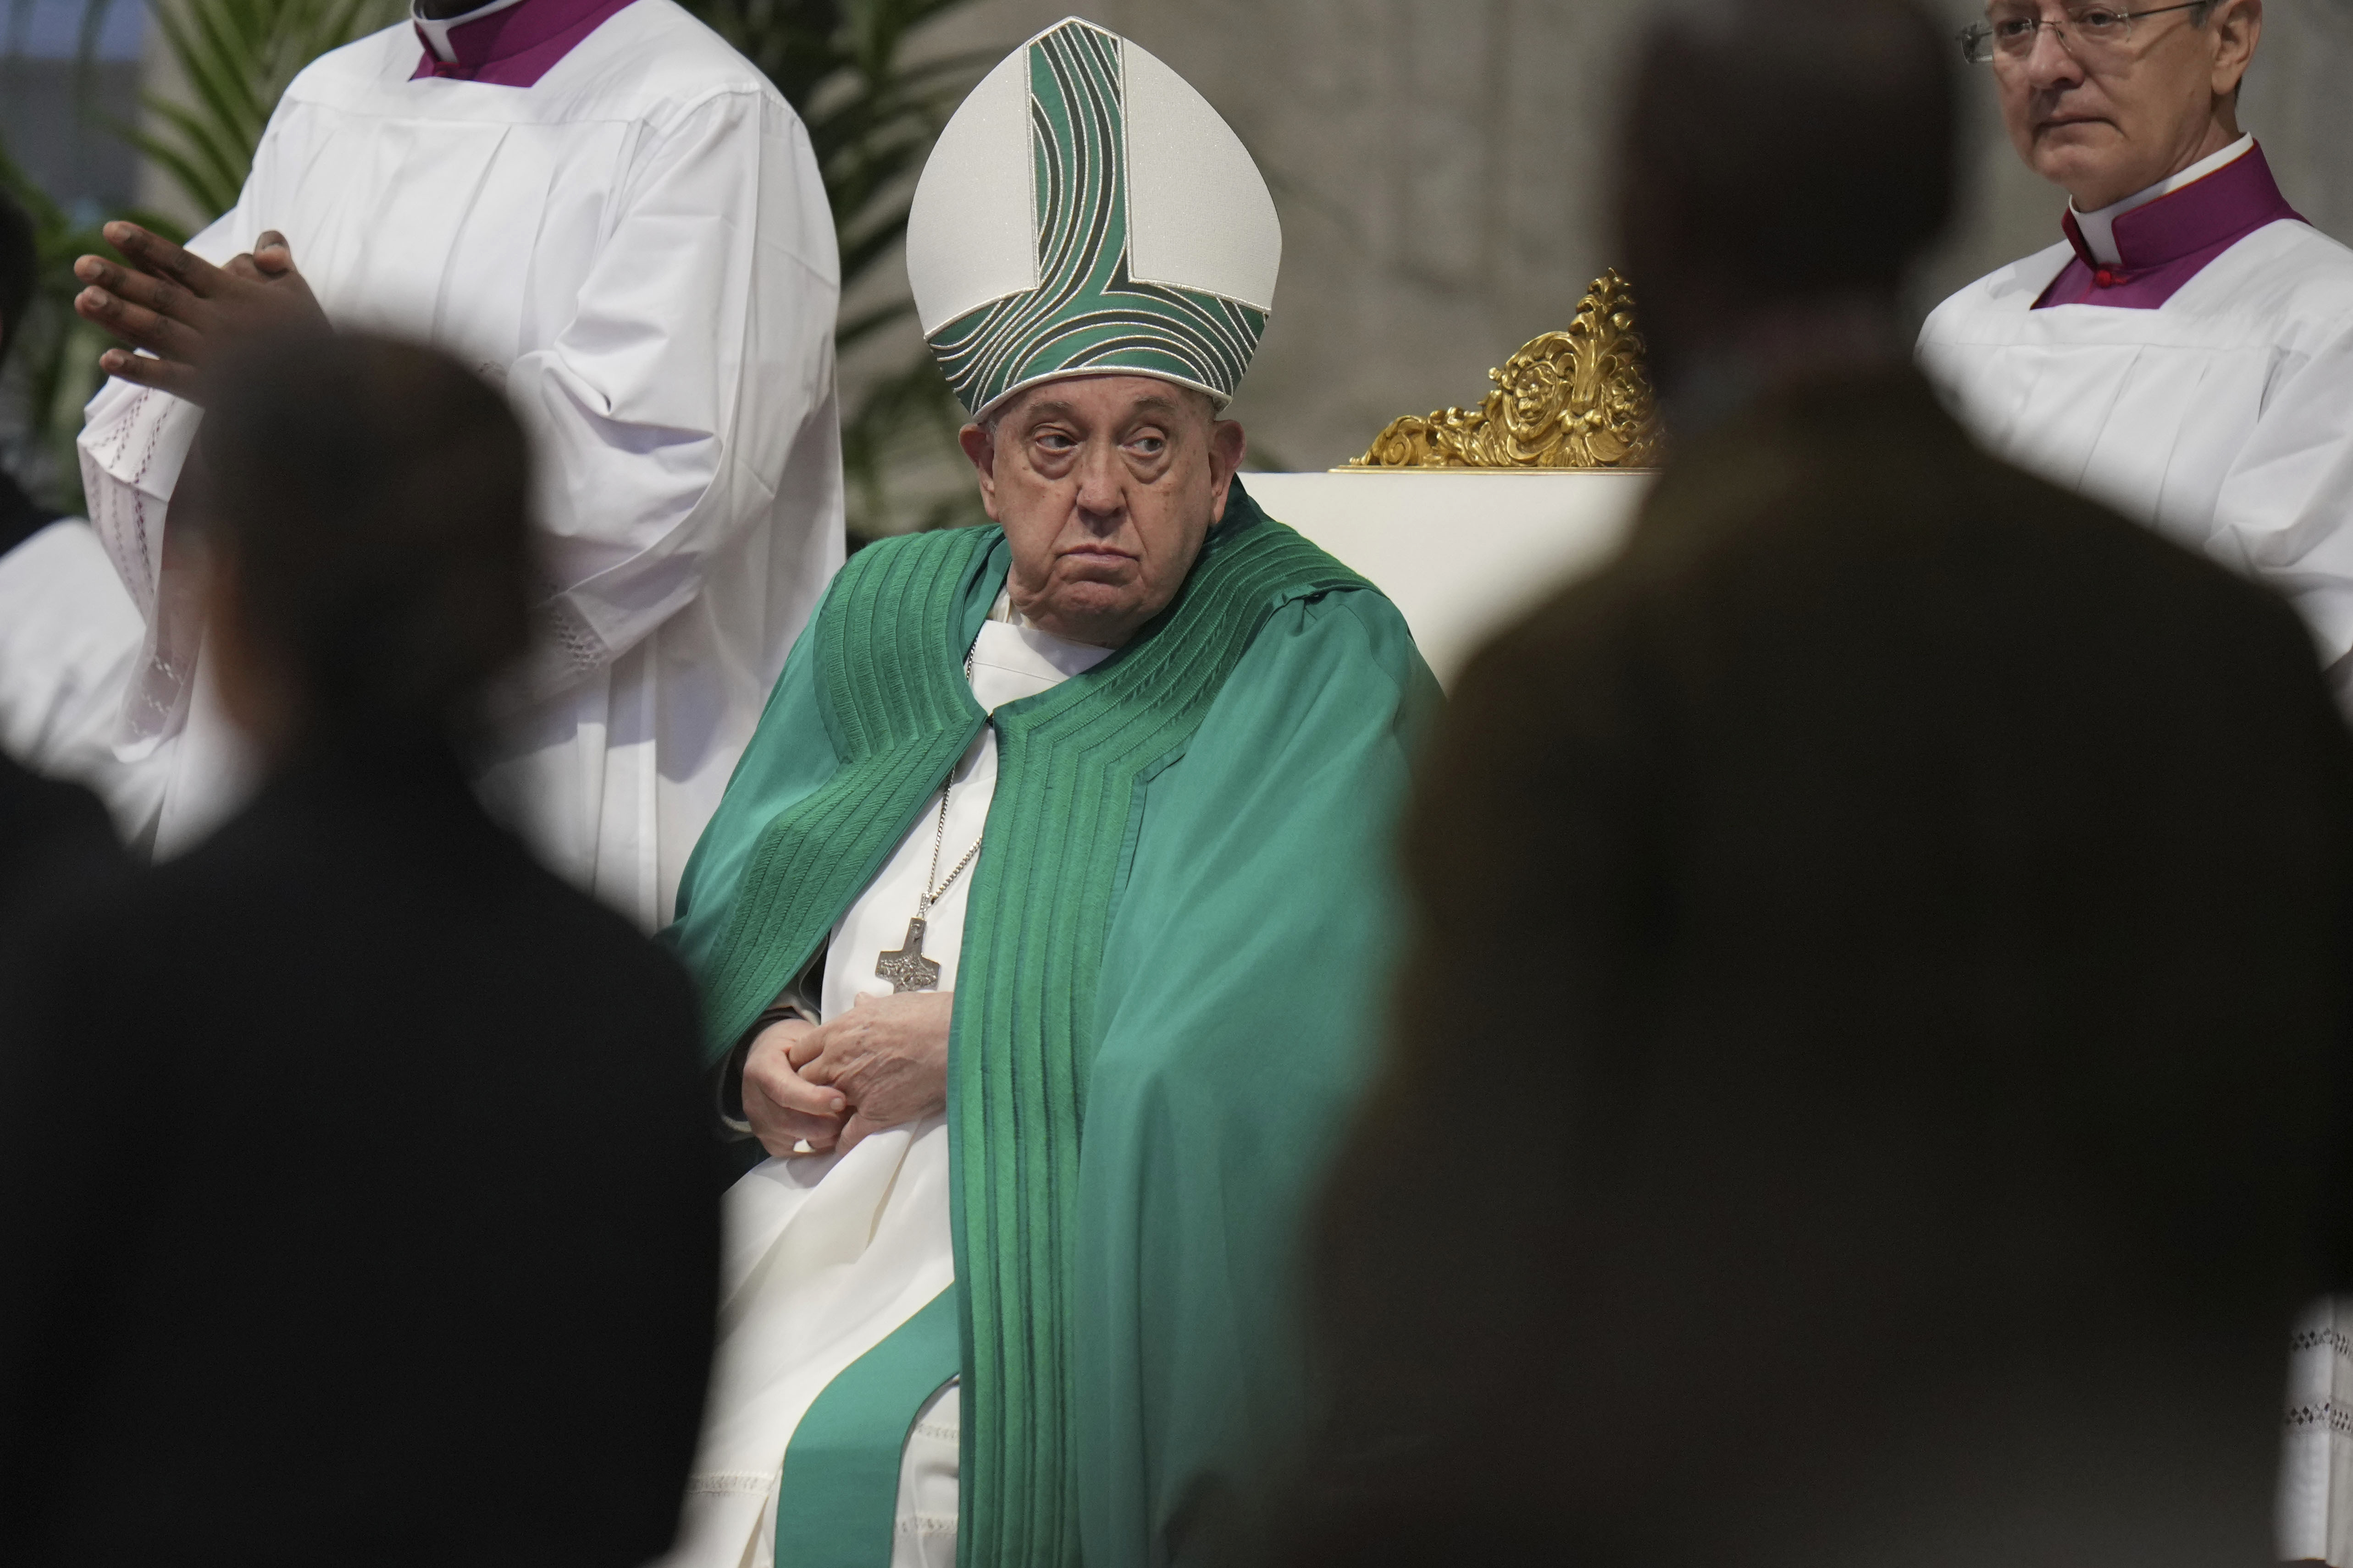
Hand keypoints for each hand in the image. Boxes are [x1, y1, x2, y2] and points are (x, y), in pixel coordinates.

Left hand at [74, 223, 328, 401]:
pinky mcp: (213, 389)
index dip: (147, 246)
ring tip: (83, 300)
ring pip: (159, 331)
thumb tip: (266, 240)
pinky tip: (107, 360)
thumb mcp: (300, 293)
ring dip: (120, 317)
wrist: (331, 390)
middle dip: (121, 279)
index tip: (112, 230)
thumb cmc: (314, 338)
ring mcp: (214, 356)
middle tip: (82, 264)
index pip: (183, 264)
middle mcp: (219, 322)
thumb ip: (278, 263)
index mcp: (237, 295)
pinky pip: (171, 378)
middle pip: (162, 295)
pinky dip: (140, 370)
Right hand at [742, 1014, 847, 1158]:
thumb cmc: (792, 1046)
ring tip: (844, 1123)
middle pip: (787, 1120)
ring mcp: (757, 1121)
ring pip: (791, 1138)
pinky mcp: (766, 1137)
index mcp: (761, 1067)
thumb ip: (818, 1057)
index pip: (785, 1090)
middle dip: (823, 1122)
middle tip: (850, 1114)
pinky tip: (830, 1133)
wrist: (768, 1056)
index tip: (840, 1100)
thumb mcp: (803, 1038)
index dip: (813, 1100)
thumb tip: (845, 1075)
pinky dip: (814, 1146)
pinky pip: (790, 1151)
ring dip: (822, 1136)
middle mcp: (753, 1097)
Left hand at [790, 990, 952, 1154]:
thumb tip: (860, 1000)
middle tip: (819, 1094)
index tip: (815, 1067)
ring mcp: (854, 1090)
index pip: (799, 1052)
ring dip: (821, 1118)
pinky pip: (846, 1138)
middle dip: (809, 1089)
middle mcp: (838, 1062)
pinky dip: (842, 1144)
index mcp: (838, 1032)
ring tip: (825, 1124)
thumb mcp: (889, 1003)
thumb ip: (867, 1007)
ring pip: (819, 1111)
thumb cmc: (926, 1016)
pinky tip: (844, 1144)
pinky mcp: (874, 1115)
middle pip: (803, 1081)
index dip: (806, 1062)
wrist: (953, 1039)